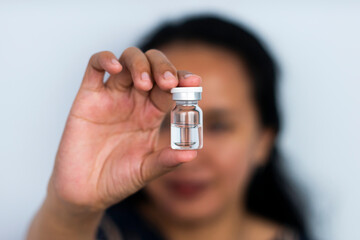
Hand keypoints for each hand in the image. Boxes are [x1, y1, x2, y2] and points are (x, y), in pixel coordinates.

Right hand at [50, 47, 200, 211]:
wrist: (85, 191)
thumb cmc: (117, 180)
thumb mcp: (146, 171)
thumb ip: (166, 161)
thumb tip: (192, 154)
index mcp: (151, 114)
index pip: (170, 88)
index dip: (182, 80)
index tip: (193, 82)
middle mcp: (134, 101)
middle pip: (152, 67)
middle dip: (162, 67)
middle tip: (168, 82)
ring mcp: (111, 96)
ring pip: (127, 61)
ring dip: (139, 63)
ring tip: (143, 83)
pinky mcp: (88, 96)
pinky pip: (95, 67)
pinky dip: (105, 59)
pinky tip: (115, 67)